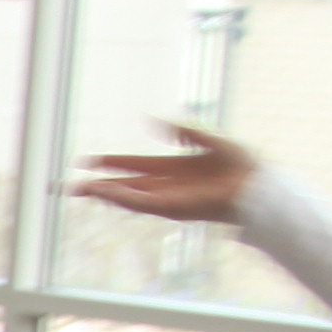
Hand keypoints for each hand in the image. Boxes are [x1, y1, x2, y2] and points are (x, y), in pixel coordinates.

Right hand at [73, 123, 261, 223]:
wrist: (260, 185)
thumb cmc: (244, 164)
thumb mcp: (210, 139)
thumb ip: (184, 131)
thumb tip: (155, 123)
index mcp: (176, 169)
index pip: (137, 167)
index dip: (114, 163)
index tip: (90, 160)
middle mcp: (169, 186)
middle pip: (126, 187)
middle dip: (99, 186)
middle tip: (70, 185)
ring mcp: (170, 199)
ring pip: (129, 198)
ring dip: (105, 194)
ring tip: (81, 189)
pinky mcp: (174, 209)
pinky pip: (142, 203)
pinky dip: (123, 198)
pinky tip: (107, 192)